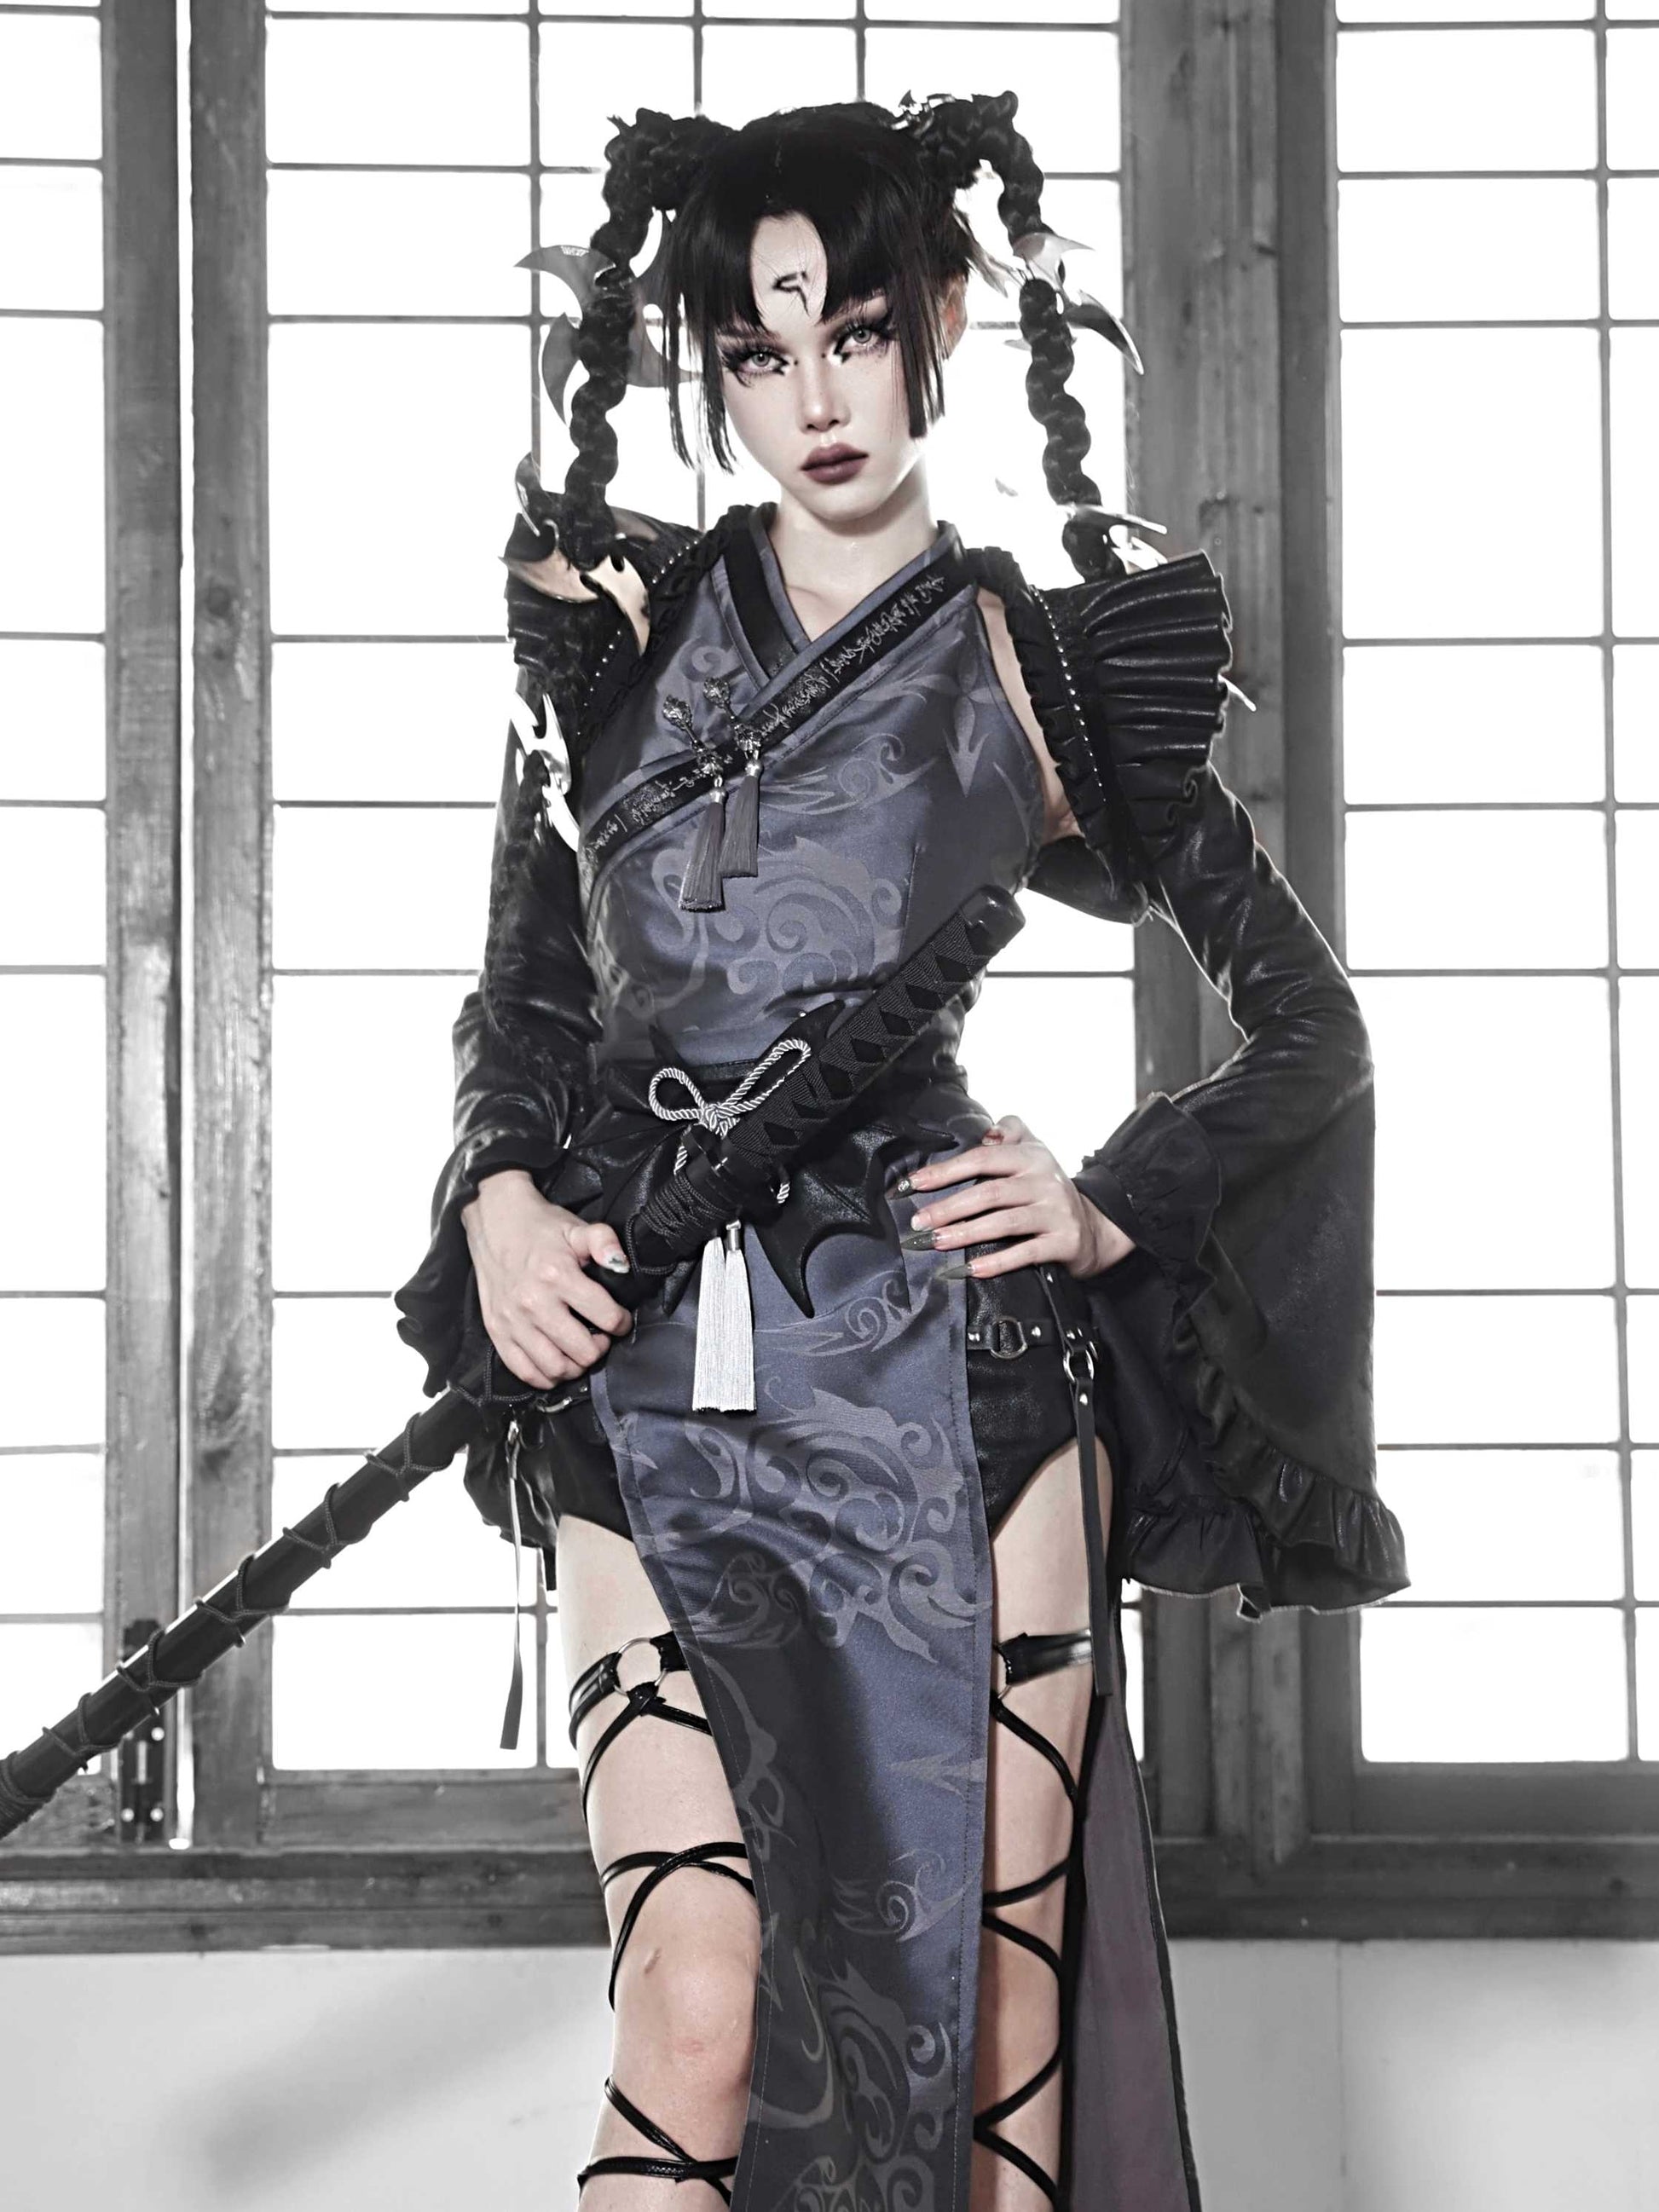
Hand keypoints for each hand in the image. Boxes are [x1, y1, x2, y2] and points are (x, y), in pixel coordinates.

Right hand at [460, 1169, 633, 1388]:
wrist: (494, 1223)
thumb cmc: (540, 1228)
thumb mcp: (576, 1228)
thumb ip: (604, 1242)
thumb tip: (622, 1266)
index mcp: (557, 1275)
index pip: (605, 1317)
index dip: (621, 1322)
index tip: (620, 1319)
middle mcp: (533, 1303)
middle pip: (582, 1351)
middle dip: (600, 1347)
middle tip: (601, 1336)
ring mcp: (512, 1321)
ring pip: (555, 1367)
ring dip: (576, 1366)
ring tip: (580, 1350)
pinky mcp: (496, 1331)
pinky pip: (524, 1371)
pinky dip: (545, 1376)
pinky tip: (557, 1363)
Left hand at [896, 1115, 1136, 1280]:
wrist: (1094, 1227)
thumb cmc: (1048, 1189)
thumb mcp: (1036, 1151)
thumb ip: (1011, 1132)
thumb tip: (987, 1133)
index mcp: (1032, 1157)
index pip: (982, 1158)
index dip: (946, 1171)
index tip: (913, 1185)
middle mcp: (1045, 1182)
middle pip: (989, 1192)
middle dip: (948, 1208)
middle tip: (918, 1222)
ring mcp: (1055, 1213)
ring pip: (1003, 1223)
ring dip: (965, 1234)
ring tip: (937, 1242)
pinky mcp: (1063, 1243)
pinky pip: (1024, 1253)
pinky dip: (997, 1263)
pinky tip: (971, 1270)